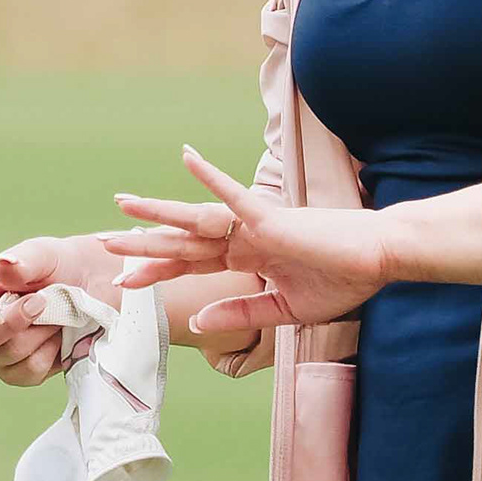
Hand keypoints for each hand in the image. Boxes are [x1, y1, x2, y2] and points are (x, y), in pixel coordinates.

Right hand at [0, 235, 117, 387]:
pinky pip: (28, 374)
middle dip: (14, 325)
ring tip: (54, 313)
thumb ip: (22, 262)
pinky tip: (58, 335)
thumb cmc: (58, 264)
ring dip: (37, 335)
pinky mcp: (19, 372)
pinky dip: (50, 354)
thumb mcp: (42, 254)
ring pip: (5, 359)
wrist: (90, 286)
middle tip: (43, 301)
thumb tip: (3, 265)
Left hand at [112, 147, 386, 354]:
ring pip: (195, 218)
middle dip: (142, 245)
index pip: (190, 266)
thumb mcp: (283, 309)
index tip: (123, 282)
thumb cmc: (342, 281)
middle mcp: (242, 238)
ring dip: (158, 211)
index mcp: (246, 258)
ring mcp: (254, 225)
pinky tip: (187, 157)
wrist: (379, 261)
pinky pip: (234, 195)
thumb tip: (195, 323)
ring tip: (122, 204)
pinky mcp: (271, 217)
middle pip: (182, 242)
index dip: (156, 273)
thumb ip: (239, 311)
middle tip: (102, 243)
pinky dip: (211, 177)